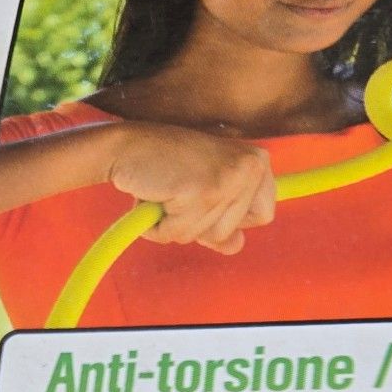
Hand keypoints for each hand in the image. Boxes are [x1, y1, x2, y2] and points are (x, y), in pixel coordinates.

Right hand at [106, 121, 276, 254]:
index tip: (209, 193)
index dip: (233, 216)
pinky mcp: (200, 193)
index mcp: (257, 161)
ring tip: (169, 192)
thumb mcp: (207, 188)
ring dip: (179, 223)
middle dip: (200, 221)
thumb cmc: (166, 163)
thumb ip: (227, 219)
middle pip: (233, 230)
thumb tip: (238, 245)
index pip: (264, 214)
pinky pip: (180, 233)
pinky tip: (155, 195)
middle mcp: (249, 167)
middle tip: (182, 190)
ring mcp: (226, 180)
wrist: (126, 146)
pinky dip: (160, 225)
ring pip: (208, 236)